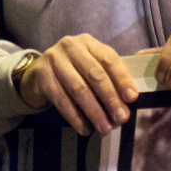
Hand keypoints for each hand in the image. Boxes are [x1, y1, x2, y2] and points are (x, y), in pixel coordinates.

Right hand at [17, 35, 138, 135]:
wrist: (38, 74)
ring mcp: (54, 59)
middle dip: (110, 98)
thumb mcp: (91, 67)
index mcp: (89, 42)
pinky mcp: (41, 75)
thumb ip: (109, 77)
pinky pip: (61, 99)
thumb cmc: (73, 72)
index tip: (132, 98)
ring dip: (94, 111)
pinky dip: (75, 116)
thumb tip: (129, 100)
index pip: (109, 58)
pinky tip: (85, 128)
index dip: (122, 78)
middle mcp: (71, 46)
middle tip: (120, 118)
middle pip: (94, 74)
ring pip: (78, 88)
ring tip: (105, 128)